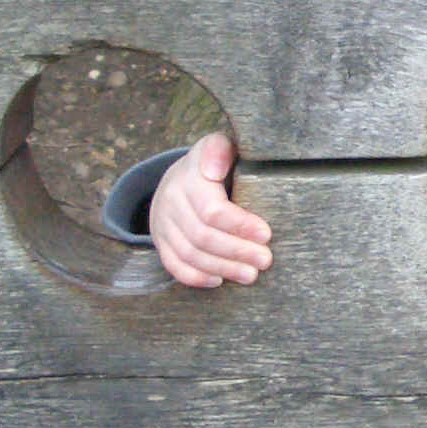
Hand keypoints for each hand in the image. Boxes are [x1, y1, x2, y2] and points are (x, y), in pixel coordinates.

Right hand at [148, 132, 272, 287]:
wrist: (177, 177)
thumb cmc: (212, 164)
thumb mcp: (217, 147)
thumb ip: (219, 150)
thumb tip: (214, 170)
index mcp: (188, 178)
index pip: (212, 210)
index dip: (240, 225)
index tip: (266, 234)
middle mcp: (170, 201)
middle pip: (203, 236)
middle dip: (237, 251)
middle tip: (265, 260)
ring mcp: (162, 223)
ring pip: (190, 254)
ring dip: (223, 267)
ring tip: (251, 274)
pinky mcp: (160, 241)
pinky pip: (173, 265)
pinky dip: (197, 277)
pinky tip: (219, 280)